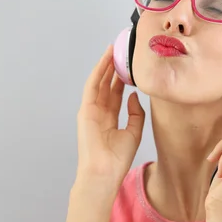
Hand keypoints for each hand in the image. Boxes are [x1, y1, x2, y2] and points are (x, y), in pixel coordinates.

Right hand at [75, 44, 144, 190]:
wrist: (104, 172)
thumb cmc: (117, 158)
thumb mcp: (134, 132)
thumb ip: (135, 114)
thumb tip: (133, 96)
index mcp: (110, 118)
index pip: (116, 93)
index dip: (122, 79)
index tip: (130, 65)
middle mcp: (100, 112)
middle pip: (107, 85)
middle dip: (114, 68)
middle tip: (122, 51)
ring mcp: (91, 110)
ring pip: (99, 82)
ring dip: (106, 65)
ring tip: (114, 50)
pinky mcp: (86, 109)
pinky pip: (92, 86)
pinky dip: (98, 72)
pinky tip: (106, 60)